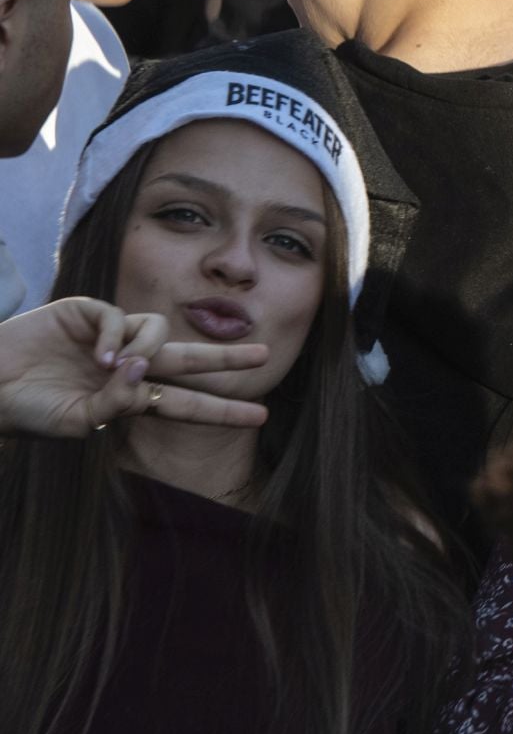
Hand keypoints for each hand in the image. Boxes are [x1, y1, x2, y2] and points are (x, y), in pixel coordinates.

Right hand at [0, 297, 268, 435]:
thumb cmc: (27, 412)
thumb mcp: (76, 420)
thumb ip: (116, 403)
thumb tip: (145, 371)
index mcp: (129, 398)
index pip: (185, 403)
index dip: (222, 409)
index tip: (261, 415)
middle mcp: (127, 366)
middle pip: (189, 360)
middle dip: (226, 358)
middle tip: (264, 356)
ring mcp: (107, 338)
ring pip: (157, 330)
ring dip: (146, 346)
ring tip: (110, 367)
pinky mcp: (85, 314)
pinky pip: (120, 316)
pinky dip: (116, 335)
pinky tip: (97, 354)